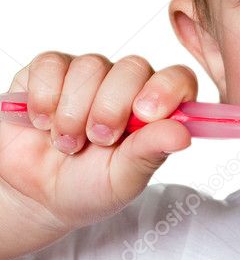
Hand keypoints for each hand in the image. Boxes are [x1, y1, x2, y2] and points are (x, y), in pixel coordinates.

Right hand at [0, 52, 196, 259]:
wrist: (36, 195)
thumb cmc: (89, 187)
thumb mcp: (123, 179)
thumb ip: (150, 152)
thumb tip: (182, 134)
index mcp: (155, 108)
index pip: (177, 78)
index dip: (165, 89)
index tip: (144, 114)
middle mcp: (126, 84)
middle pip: (132, 67)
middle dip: (111, 107)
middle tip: (98, 139)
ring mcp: (88, 74)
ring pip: (90, 66)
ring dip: (73, 111)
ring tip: (67, 143)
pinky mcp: (49, 70)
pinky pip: (51, 64)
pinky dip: (45, 97)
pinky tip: (42, 123)